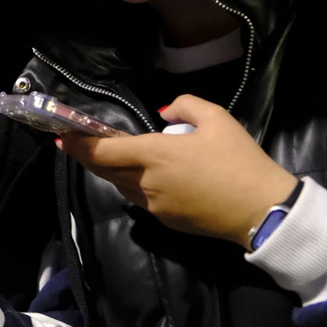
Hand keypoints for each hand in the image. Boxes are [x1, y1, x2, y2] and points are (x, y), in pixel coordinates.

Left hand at [58, 95, 297, 247]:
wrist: (262, 210)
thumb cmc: (239, 160)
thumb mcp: (217, 118)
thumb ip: (185, 105)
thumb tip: (164, 111)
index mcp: (155, 155)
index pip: (103, 151)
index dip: (79, 144)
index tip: (63, 136)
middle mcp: (147, 183)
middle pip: (105, 170)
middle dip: (87, 157)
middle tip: (77, 143)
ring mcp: (155, 206)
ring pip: (122, 186)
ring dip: (111, 171)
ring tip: (111, 156)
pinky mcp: (166, 221)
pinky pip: (140, 199)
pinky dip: (133, 185)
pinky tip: (144, 176)